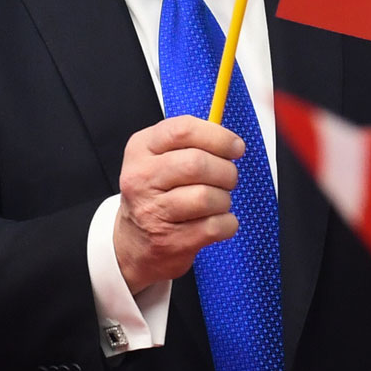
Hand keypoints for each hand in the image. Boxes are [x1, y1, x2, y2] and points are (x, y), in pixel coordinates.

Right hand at [113, 116, 243, 294]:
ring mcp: (152, 211)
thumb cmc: (157, 193)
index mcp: (140, 149)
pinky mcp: (169, 240)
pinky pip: (215, 226)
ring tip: (216, 202)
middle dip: (226, 171)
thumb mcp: (159, 157)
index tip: (235, 147)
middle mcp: (141, 178)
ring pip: (208, 197)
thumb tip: (231, 141)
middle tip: (227, 178)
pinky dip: (227, 223)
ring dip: (224, 200)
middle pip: (197, 164)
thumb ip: (191, 142)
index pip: (182, 130)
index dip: (217, 137)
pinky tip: (216, 221)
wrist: (135, 240)